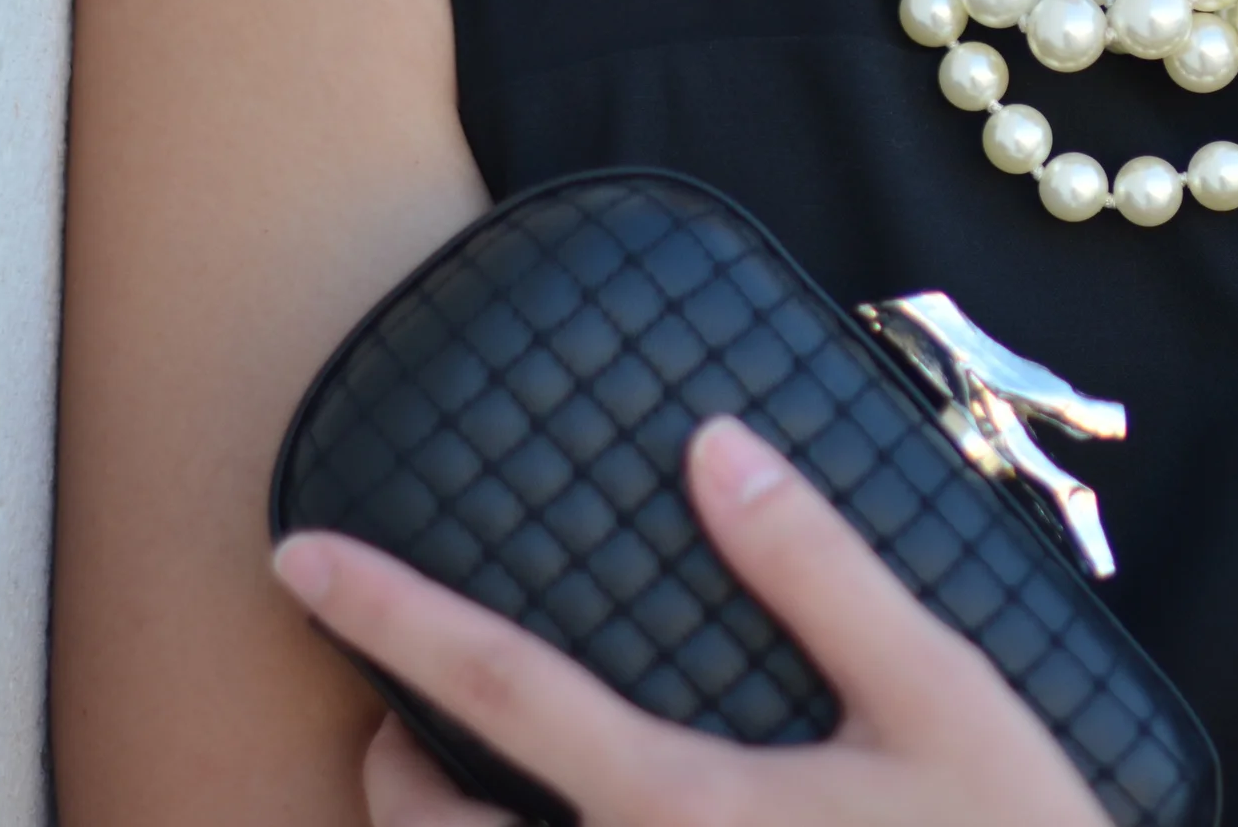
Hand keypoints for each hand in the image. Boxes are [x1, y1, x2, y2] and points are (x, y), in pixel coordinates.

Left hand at [273, 416, 1107, 826]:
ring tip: (460, 781)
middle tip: (390, 709)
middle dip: (384, 763)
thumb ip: (819, 572)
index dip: (390, 615)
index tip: (298, 556)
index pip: (497, 692)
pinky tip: (578, 821)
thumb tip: (714, 448)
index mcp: (681, 806)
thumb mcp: (940, 696)